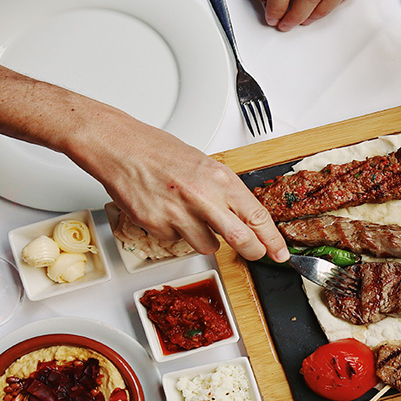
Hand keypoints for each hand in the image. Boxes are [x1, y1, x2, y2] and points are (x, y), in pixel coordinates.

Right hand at [69, 115, 288, 262]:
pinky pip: (177, 242)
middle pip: (242, 240)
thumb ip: (224, 192)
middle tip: (255, 253)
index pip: (257, 215)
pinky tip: (166, 212)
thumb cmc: (158, 152)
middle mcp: (203, 197)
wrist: (120, 147)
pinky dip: (175, 233)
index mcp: (219, 178)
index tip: (281, 253)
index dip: (272, 239)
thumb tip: (243, 217)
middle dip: (253, 251)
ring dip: (206, 239)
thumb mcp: (203, 164)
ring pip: (208, 247)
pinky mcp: (157, 226)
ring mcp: (179, 214)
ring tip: (191, 216)